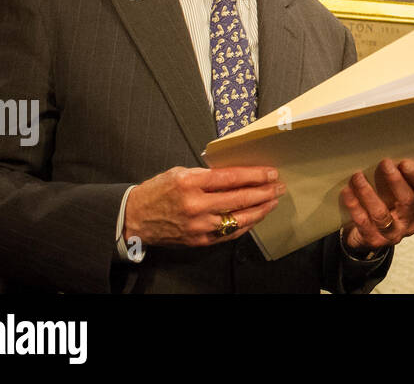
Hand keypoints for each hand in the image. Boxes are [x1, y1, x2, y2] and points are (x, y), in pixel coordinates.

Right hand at [123, 166, 282, 247]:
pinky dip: (245, 225)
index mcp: (190, 183)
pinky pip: (228, 234)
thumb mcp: (180, 173)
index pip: (231, 178)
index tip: (271, 172)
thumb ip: (207, 175)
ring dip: (260, 210)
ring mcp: (198, 225)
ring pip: (238, 219)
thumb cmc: (157, 191)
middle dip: (264, 192)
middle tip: (279, 186)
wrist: (134, 218)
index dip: (255, 175)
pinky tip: (256, 217)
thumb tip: (236, 174)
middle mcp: (196, 205)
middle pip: (239, 198)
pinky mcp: (198, 240)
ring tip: (273, 201)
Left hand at [341, 159, 413, 253]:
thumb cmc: (385, 209)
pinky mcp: (374, 240)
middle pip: (406, 201)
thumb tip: (391, 156)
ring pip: (381, 213)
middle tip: (385, 163)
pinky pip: (363, 222)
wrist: (367, 238)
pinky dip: (354, 205)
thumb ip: (399, 182)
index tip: (405, 162)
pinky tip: (347, 192)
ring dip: (368, 192)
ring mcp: (392, 234)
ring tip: (357, 176)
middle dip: (395, 181)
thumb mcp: (396, 197)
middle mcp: (409, 223)